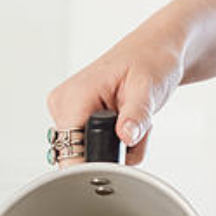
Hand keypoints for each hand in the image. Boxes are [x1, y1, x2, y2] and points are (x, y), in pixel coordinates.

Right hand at [47, 26, 185, 165]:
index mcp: (74, 96)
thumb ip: (137, 115)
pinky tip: (123, 124)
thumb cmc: (149, 60)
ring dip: (115, 148)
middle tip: (132, 129)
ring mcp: (66, 112)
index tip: (121, 157)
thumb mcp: (147, 88)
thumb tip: (126, 136)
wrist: (152, 51)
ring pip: (87, 156)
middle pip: (78, 158)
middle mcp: (63, 105)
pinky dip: (113, 144)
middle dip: (110, 154)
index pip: (70, 153)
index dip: (97, 164)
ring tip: (130, 123)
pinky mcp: (74, 118)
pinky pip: (90, 148)